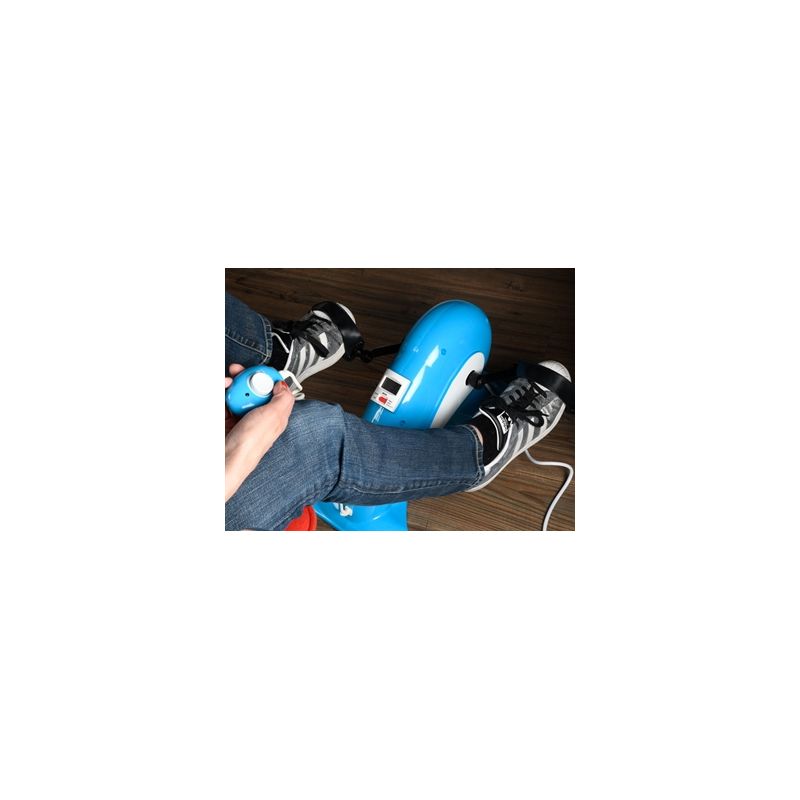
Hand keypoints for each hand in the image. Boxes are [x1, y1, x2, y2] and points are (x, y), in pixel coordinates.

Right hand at [225, 363, 294, 500]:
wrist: (224, 460)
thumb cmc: (250, 444)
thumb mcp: (274, 417)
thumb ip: (283, 399)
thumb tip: (282, 385)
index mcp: (273, 417)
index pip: (273, 393)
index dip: (266, 379)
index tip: (258, 371)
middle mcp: (257, 418)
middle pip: (252, 391)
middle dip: (243, 378)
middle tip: (236, 371)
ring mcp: (239, 419)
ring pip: (236, 394)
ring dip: (230, 385)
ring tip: (225, 382)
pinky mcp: (224, 422)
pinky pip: (222, 403)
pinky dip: (220, 394)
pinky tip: (220, 391)